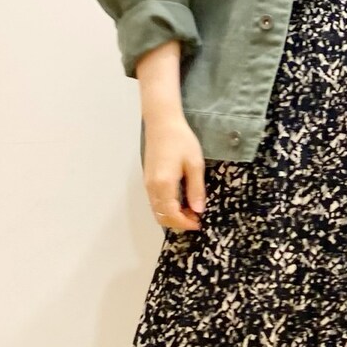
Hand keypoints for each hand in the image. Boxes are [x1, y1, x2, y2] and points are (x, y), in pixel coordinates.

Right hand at [143, 114, 206, 231]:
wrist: (162, 123)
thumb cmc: (181, 140)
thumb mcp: (195, 164)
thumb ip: (196, 189)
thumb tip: (198, 210)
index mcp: (164, 184)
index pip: (171, 214)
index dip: (185, 223)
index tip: (198, 223)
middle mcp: (152, 187)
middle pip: (161, 216)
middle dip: (178, 222)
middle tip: (196, 218)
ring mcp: (148, 184)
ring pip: (157, 211)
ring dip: (172, 216)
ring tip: (190, 210)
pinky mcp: (148, 179)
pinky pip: (155, 202)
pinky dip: (166, 208)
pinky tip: (180, 201)